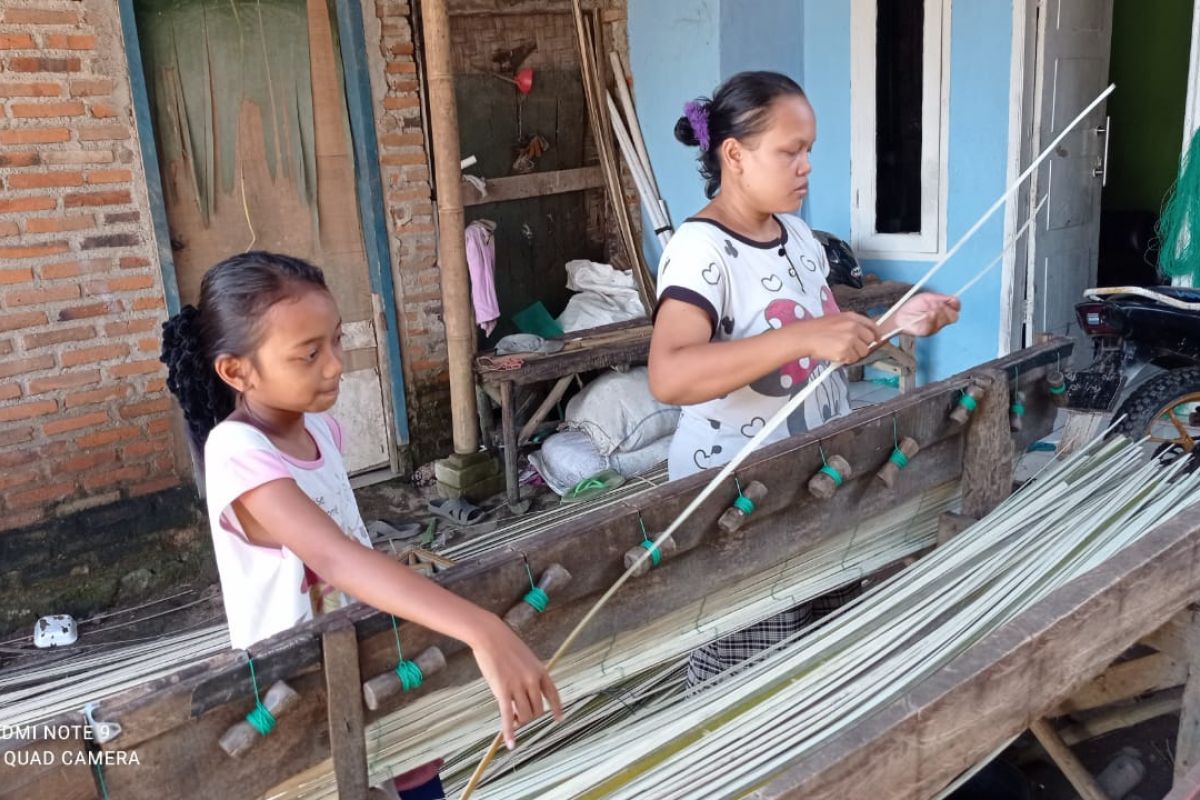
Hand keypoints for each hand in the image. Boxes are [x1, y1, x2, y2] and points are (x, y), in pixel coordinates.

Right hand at [467, 613, 562, 749]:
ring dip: (519, 722)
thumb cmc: (505, 645)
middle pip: (537, 710)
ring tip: (513, 720)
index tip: (559, 718)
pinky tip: (510, 743)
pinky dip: (510, 732)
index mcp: (540, 671)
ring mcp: (518, 686)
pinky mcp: (502, 691)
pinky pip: (508, 716)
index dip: (557, 708)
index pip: (553, 694)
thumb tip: (525, 698)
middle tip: (520, 717)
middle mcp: (532, 680)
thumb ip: (529, 676)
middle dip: (530, 716)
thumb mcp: (525, 659)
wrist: (490, 636)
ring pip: (524, 715)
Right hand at [790, 311, 878, 363]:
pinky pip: (853, 359)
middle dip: (862, 346)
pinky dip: (846, 359)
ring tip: (839, 350)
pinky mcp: (845, 350)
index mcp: (851, 317)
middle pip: (869, 341)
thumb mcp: (836, 320)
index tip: (878, 339)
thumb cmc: (815, 329)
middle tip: (850, 348)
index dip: (876, 334)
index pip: (872, 325)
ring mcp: (850, 339)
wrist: (804, 337)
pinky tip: (836, 354)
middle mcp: (853, 327)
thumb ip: (851, 325)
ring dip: (853, 354)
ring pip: (862, 352)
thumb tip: (863, 335)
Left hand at [890, 293, 959, 336]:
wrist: (898, 316)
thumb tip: (953, 299)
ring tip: (926, 309)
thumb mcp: (927, 298)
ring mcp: (935, 327)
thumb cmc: (912, 307)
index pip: (956, 308)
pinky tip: (924, 315)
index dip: (955, 304)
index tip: (950, 301)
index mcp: (942, 311)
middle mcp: (940, 320)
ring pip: (944, 320)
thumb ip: (941, 298)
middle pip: (953, 316)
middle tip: (934, 304)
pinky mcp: (927, 332)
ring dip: (936, 311)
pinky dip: (929, 318)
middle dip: (944, 308)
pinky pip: (933, 325)